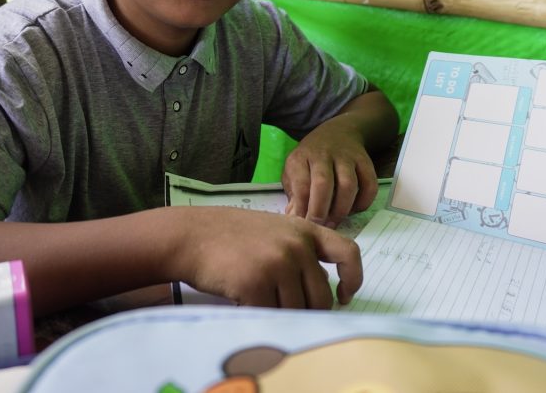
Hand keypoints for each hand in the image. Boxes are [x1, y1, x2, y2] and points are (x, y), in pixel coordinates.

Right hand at [176, 207, 361, 307]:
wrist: (192, 235)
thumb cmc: (231, 235)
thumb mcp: (275, 230)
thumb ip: (301, 251)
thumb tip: (326, 289)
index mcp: (305, 230)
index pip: (348, 253)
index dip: (353, 279)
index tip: (343, 296)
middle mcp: (297, 246)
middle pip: (321, 297)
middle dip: (306, 310)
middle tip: (284, 307)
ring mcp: (278, 265)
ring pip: (296, 311)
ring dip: (280, 313)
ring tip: (259, 298)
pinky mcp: (256, 284)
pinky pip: (270, 316)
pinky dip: (259, 315)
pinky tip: (244, 301)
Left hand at [281, 122, 377, 228]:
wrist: (338, 132)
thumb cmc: (311, 159)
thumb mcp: (294, 170)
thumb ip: (294, 194)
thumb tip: (296, 219)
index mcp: (301, 157)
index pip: (301, 184)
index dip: (302, 208)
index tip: (304, 223)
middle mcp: (323, 155)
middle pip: (324, 184)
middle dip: (321, 210)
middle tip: (321, 226)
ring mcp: (346, 157)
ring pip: (348, 185)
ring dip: (342, 208)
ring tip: (336, 221)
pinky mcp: (365, 161)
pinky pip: (369, 184)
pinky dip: (363, 202)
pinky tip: (353, 210)